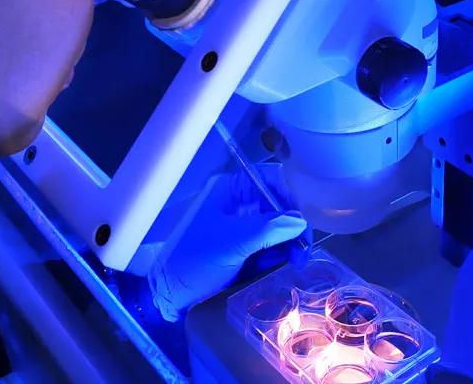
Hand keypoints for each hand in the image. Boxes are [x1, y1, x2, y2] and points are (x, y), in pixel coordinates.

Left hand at [148, 172, 307, 321]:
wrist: (170, 293)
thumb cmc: (194, 260)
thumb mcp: (232, 242)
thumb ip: (268, 229)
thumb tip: (299, 221)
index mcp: (230, 190)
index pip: (271, 179)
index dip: (291, 196)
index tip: (302, 222)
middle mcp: (239, 204)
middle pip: (279, 205)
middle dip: (293, 227)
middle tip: (302, 252)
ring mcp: (242, 227)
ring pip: (278, 228)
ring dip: (289, 245)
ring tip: (294, 263)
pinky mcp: (244, 248)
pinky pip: (270, 246)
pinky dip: (279, 256)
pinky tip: (282, 268)